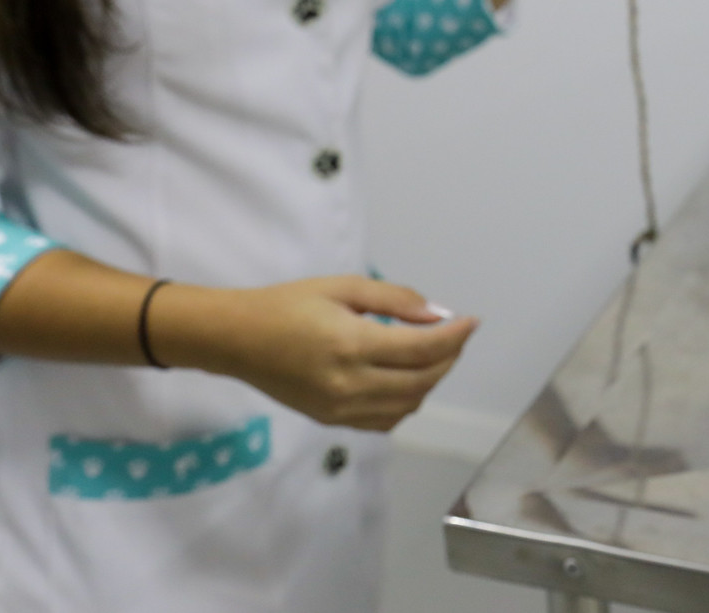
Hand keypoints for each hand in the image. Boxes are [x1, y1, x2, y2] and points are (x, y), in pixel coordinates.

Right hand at [152, 276, 477, 432]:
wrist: (236, 340)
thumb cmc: (288, 304)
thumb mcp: (342, 287)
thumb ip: (395, 300)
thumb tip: (438, 314)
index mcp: (352, 345)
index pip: (422, 349)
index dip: (455, 336)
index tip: (472, 321)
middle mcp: (349, 385)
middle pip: (421, 381)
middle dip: (448, 358)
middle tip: (456, 335)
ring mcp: (340, 409)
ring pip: (408, 406)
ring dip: (430, 381)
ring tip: (433, 353)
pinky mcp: (332, 421)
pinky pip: (385, 421)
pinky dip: (406, 402)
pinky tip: (406, 379)